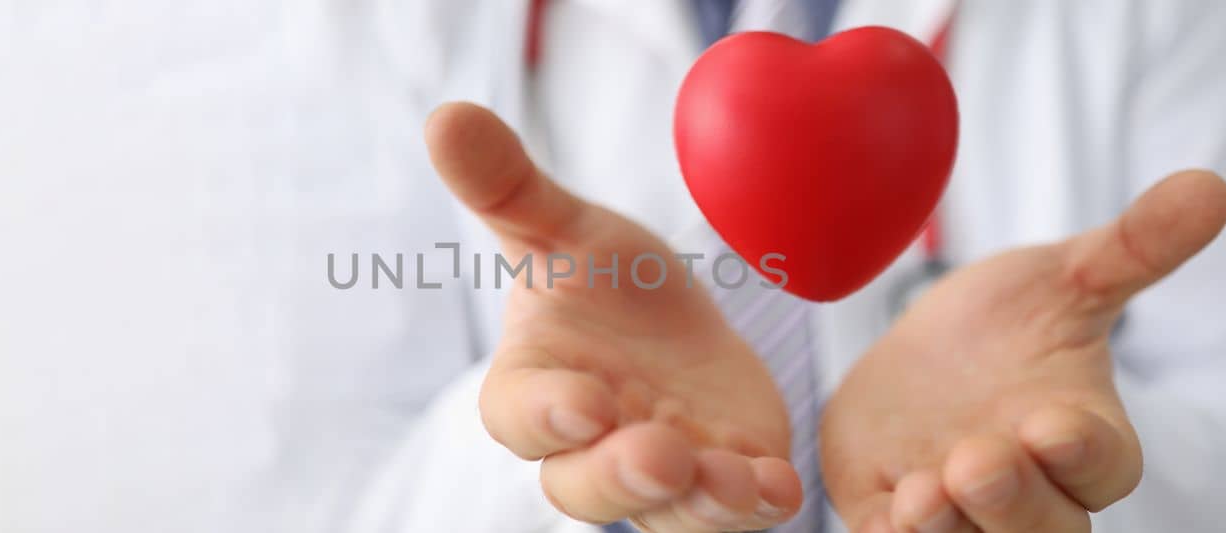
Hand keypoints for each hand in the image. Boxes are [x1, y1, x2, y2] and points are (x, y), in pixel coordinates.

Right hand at [426, 102, 803, 530]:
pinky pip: (735, 514)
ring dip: (697, 505)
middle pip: (583, 488)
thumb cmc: (603, 285)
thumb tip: (446, 115)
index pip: (519, 417)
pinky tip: (779, 486)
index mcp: (536, 386)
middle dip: (620, 479)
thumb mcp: (563, 227)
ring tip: (732, 479)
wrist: (676, 324)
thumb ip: (507, 187)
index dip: (546, 416)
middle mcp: (591, 446)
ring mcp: (661, 475)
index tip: (585, 403)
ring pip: (665, 514)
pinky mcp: (724, 481)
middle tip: (660, 457)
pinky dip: (754, 506)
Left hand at [821, 170, 1225, 531]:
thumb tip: (1209, 187)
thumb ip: (1131, 248)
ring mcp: (963, 514)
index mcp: (1081, 441)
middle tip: (977, 462)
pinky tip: (888, 507)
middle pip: (1044, 529)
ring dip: (950, 527)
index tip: (1051, 425)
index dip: (1080, 454)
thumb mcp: (1058, 280)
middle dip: (1013, 501)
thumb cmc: (1004, 330)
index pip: (1101, 467)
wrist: (917, 362)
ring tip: (925, 493)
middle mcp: (1031, 493)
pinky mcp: (894, 517)